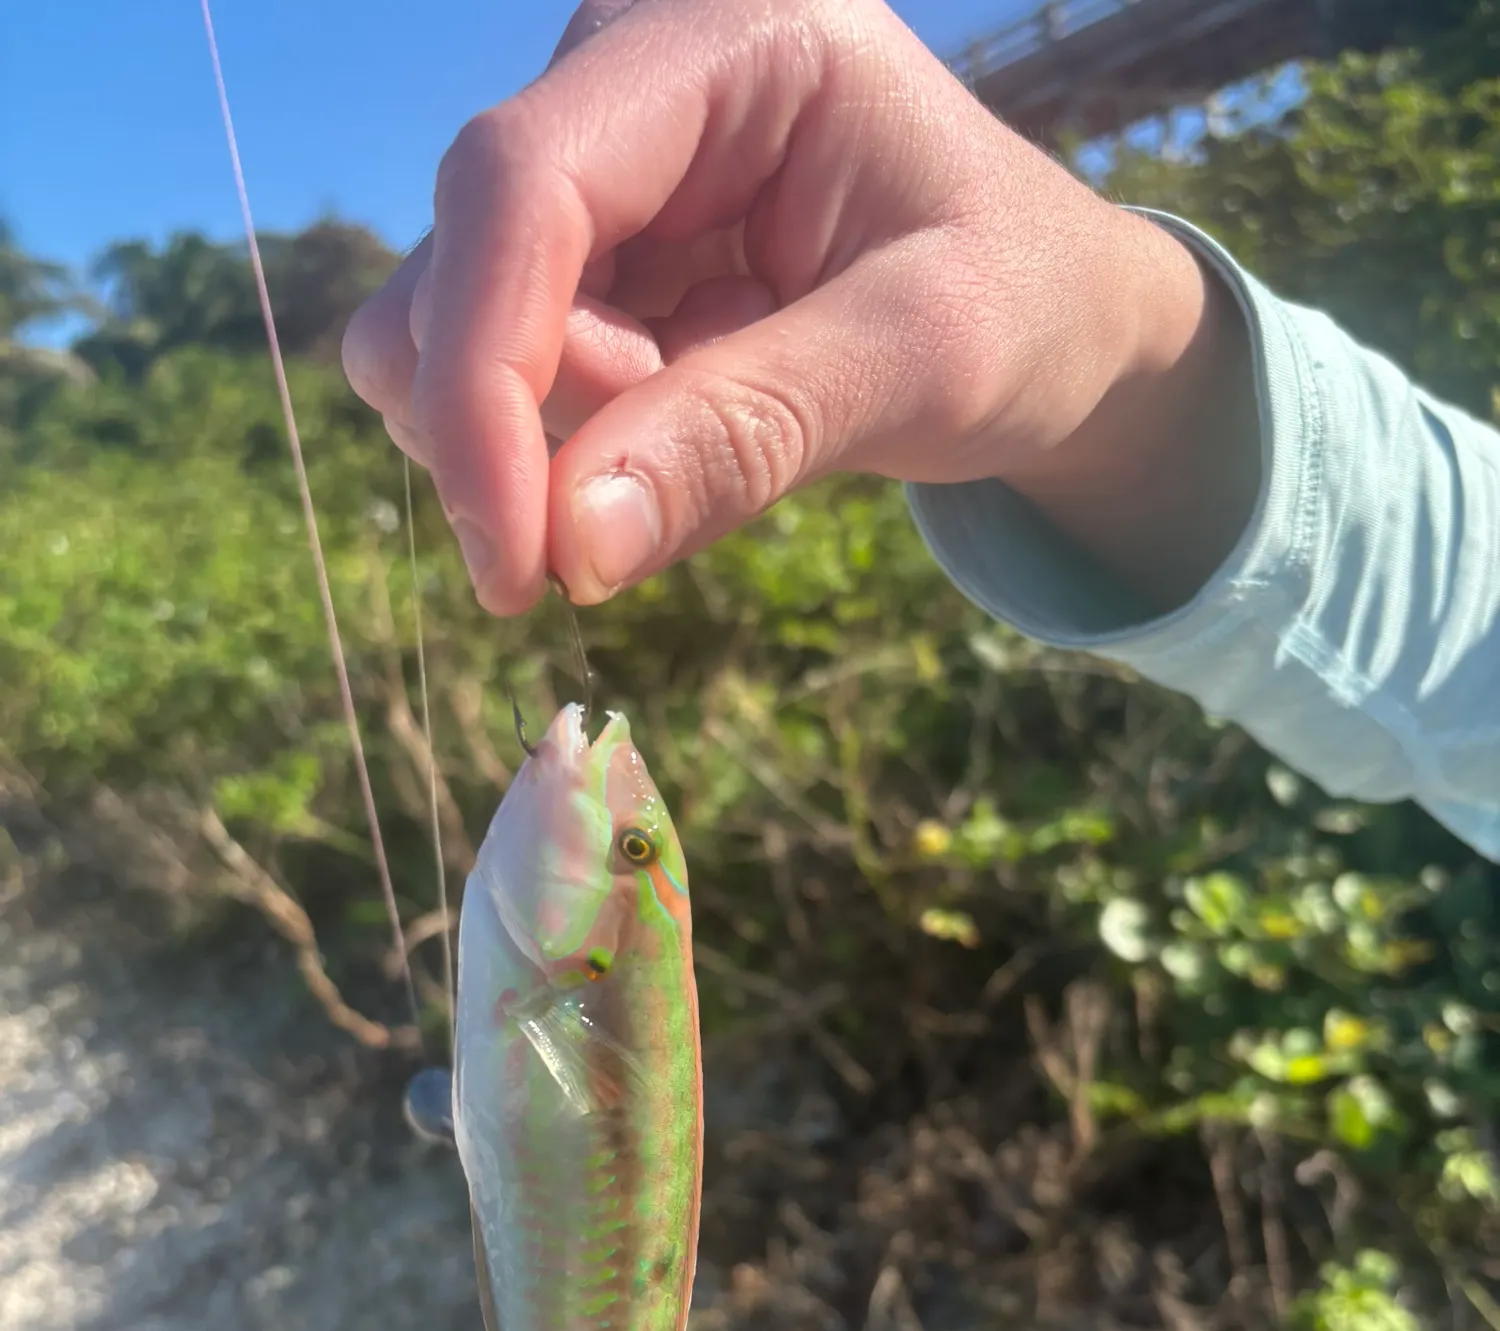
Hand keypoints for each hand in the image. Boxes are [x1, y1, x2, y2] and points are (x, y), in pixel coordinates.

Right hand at [343, 0, 1254, 615]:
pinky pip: (509, 385)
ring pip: (457, 339)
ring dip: (565, 443)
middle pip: (462, 271)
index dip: (486, 380)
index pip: (523, 184)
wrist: (1050, 323)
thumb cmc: (1023, 311)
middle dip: (542, 431)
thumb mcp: (923, 364)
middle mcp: (625, 79)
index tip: (517, 561)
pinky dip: (582, 448)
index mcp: (725, 36)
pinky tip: (700, 420)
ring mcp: (594, 173)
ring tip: (731, 423)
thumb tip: (570, 549)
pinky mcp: (584, 259)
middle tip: (699, 480)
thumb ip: (748, 436)